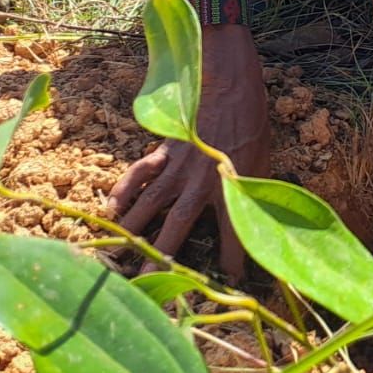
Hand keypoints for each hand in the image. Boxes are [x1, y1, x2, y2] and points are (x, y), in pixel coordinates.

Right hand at [108, 23, 268, 278]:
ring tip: (118, 261)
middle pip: (176, 231)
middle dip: (162, 261)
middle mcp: (200, 183)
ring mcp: (177, 169)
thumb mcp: (262, 158)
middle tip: (147, 288)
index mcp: (231, 186)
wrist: (230, 83)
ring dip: (133, 235)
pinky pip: (136, 176)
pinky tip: (109, 212)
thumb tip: (259, 216)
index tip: (233, 283)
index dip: (234, 261)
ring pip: (148, 208)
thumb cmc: (251, 122)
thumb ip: (253, 189)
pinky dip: (121, 193)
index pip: (233, 234)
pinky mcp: (162, 153)